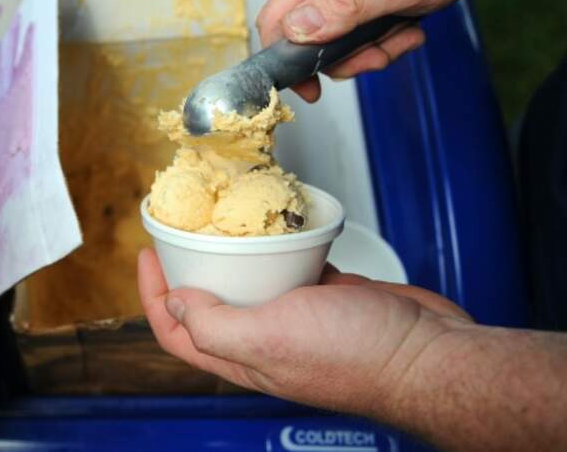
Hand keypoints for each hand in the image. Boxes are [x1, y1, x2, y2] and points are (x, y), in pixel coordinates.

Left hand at [137, 249, 474, 418]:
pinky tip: (277, 224)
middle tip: (178, 229)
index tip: (147, 254)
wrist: (428, 354)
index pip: (178, 331)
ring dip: (231, 253)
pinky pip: (290, 266)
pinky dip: (279, 245)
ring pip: (249, 281)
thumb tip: (176, 304)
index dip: (153, 296)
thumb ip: (217, 325)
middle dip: (187, 268)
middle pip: (208, 304)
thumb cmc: (356, 354)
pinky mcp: (329, 296)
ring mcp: (298, 317)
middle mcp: (266, 339)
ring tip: (219, 219)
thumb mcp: (269, 338)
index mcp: (244, 357)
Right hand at [255, 0, 500, 100]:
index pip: (275, 19)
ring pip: (326, 26)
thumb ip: (349, 2)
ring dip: (364, 44)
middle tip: (383, 54)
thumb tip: (295, 29)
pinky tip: (403, 21)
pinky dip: (372, 28)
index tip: (313, 88)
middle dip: (340, 55)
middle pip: (300, 29)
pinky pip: (344, 13)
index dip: (285, 61)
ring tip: (404, 33)